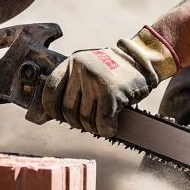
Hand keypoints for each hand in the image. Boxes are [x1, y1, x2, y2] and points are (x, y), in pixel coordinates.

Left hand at [35, 27, 179, 136]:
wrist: (141, 60)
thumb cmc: (112, 69)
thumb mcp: (87, 67)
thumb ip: (70, 84)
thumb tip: (48, 113)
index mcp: (71, 62)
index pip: (50, 89)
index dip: (50, 108)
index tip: (56, 117)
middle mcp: (81, 70)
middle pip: (68, 109)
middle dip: (76, 122)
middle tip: (86, 123)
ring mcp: (96, 81)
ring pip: (85, 118)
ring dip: (92, 128)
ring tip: (99, 125)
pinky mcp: (112, 93)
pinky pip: (102, 122)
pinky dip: (106, 129)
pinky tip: (110, 127)